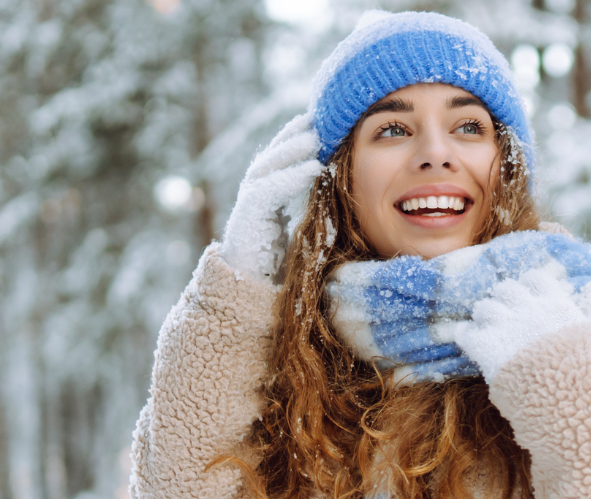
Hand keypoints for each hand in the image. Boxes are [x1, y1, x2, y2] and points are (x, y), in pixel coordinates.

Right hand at [219, 114, 321, 281]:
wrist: (250, 293)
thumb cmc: (281, 266)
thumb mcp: (303, 229)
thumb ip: (315, 209)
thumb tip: (343, 193)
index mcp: (269, 192)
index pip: (283, 156)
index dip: (301, 137)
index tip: (326, 121)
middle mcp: (256, 191)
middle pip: (274, 152)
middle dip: (296, 132)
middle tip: (321, 115)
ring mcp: (249, 202)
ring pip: (269, 164)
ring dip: (293, 148)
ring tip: (317, 136)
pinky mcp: (247, 217)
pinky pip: (268, 189)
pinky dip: (290, 176)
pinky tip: (313, 168)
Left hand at [453, 269, 590, 380]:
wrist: (579, 404)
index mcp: (558, 304)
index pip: (536, 279)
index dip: (530, 288)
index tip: (530, 300)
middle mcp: (530, 310)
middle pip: (505, 290)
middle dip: (504, 300)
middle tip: (507, 316)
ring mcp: (507, 330)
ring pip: (484, 307)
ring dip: (486, 315)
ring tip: (488, 329)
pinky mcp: (489, 353)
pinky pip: (467, 334)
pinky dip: (466, 334)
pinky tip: (470, 340)